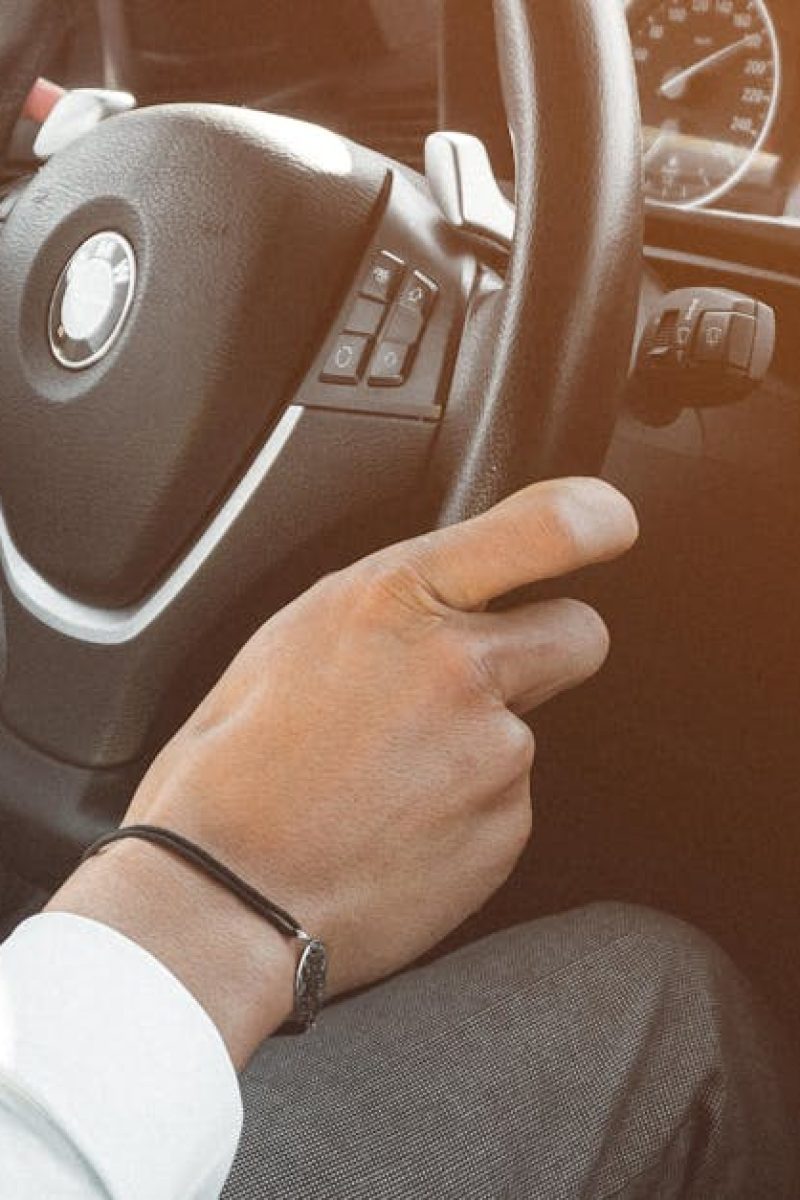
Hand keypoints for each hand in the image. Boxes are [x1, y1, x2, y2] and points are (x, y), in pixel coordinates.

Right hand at [51, 477, 636, 1063]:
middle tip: (477, 684)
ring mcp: (493, 753)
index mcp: (393, 600)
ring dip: (481, 747)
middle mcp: (458, 666)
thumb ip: (389, 607)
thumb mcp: (293, 641)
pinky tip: (401, 827)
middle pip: (579, 632)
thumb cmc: (231, 771)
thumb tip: (444, 597)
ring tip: (393, 781)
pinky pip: (509, 803)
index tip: (608, 524)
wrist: (221, 898)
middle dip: (547, 649)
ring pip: (527, 729)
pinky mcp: (506, 829)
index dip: (594, 519)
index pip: (545, 527)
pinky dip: (470, 813)